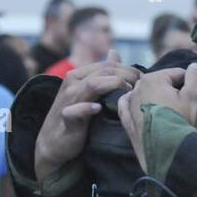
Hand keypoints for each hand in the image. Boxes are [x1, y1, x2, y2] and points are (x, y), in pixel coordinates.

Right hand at [34, 51, 140, 180]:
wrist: (54, 142)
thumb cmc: (76, 117)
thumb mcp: (88, 92)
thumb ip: (101, 74)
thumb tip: (114, 53)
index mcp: (78, 75)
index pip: (108, 65)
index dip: (128, 70)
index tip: (142, 81)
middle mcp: (72, 83)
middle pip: (104, 71)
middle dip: (126, 76)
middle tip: (141, 87)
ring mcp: (68, 100)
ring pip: (93, 84)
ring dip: (114, 86)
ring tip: (128, 94)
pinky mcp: (66, 118)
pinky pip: (75, 110)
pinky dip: (87, 108)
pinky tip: (99, 109)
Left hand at [117, 61, 196, 170]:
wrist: (167, 152)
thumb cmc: (181, 121)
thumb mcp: (193, 98)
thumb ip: (194, 77)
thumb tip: (194, 65)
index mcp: (153, 79)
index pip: (176, 73)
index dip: (188, 82)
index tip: (195, 92)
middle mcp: (137, 89)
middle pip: (160, 83)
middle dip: (170, 89)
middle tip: (182, 103)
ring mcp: (129, 106)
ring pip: (144, 94)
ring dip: (154, 97)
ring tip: (166, 109)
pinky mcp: (127, 122)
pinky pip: (127, 107)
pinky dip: (133, 104)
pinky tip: (140, 106)